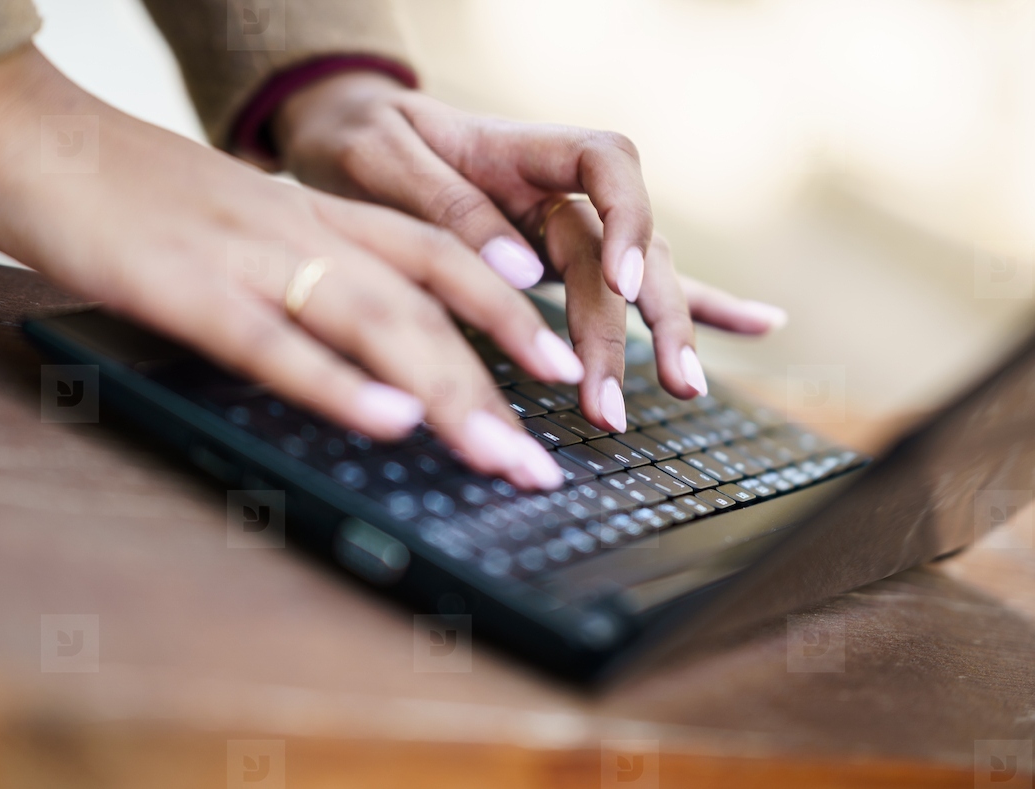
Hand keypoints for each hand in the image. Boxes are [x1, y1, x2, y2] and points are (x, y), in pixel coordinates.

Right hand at [0, 47, 578, 489]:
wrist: (32, 136)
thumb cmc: (131, 191)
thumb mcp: (235, 226)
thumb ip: (294, 268)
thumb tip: (344, 332)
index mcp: (316, 218)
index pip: (439, 258)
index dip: (506, 310)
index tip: (555, 364)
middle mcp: (303, 234)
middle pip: (428, 304)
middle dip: (498, 382)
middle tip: (545, 454)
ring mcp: (249, 260)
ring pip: (375, 324)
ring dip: (446, 396)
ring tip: (500, 456)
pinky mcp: (186, 291)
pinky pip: (277, 342)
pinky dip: (339, 385)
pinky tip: (388, 423)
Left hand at [272, 72, 786, 428]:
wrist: (349, 128)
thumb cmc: (359, 137)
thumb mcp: (379, 160)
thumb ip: (448, 206)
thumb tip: (521, 271)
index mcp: (523, 147)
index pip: (606, 165)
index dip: (625, 224)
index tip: (621, 286)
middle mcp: (560, 186)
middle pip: (622, 247)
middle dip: (631, 325)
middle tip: (614, 401)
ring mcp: (569, 222)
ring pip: (635, 277)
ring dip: (664, 333)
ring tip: (685, 391)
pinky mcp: (565, 255)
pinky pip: (635, 281)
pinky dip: (699, 302)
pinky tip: (758, 326)